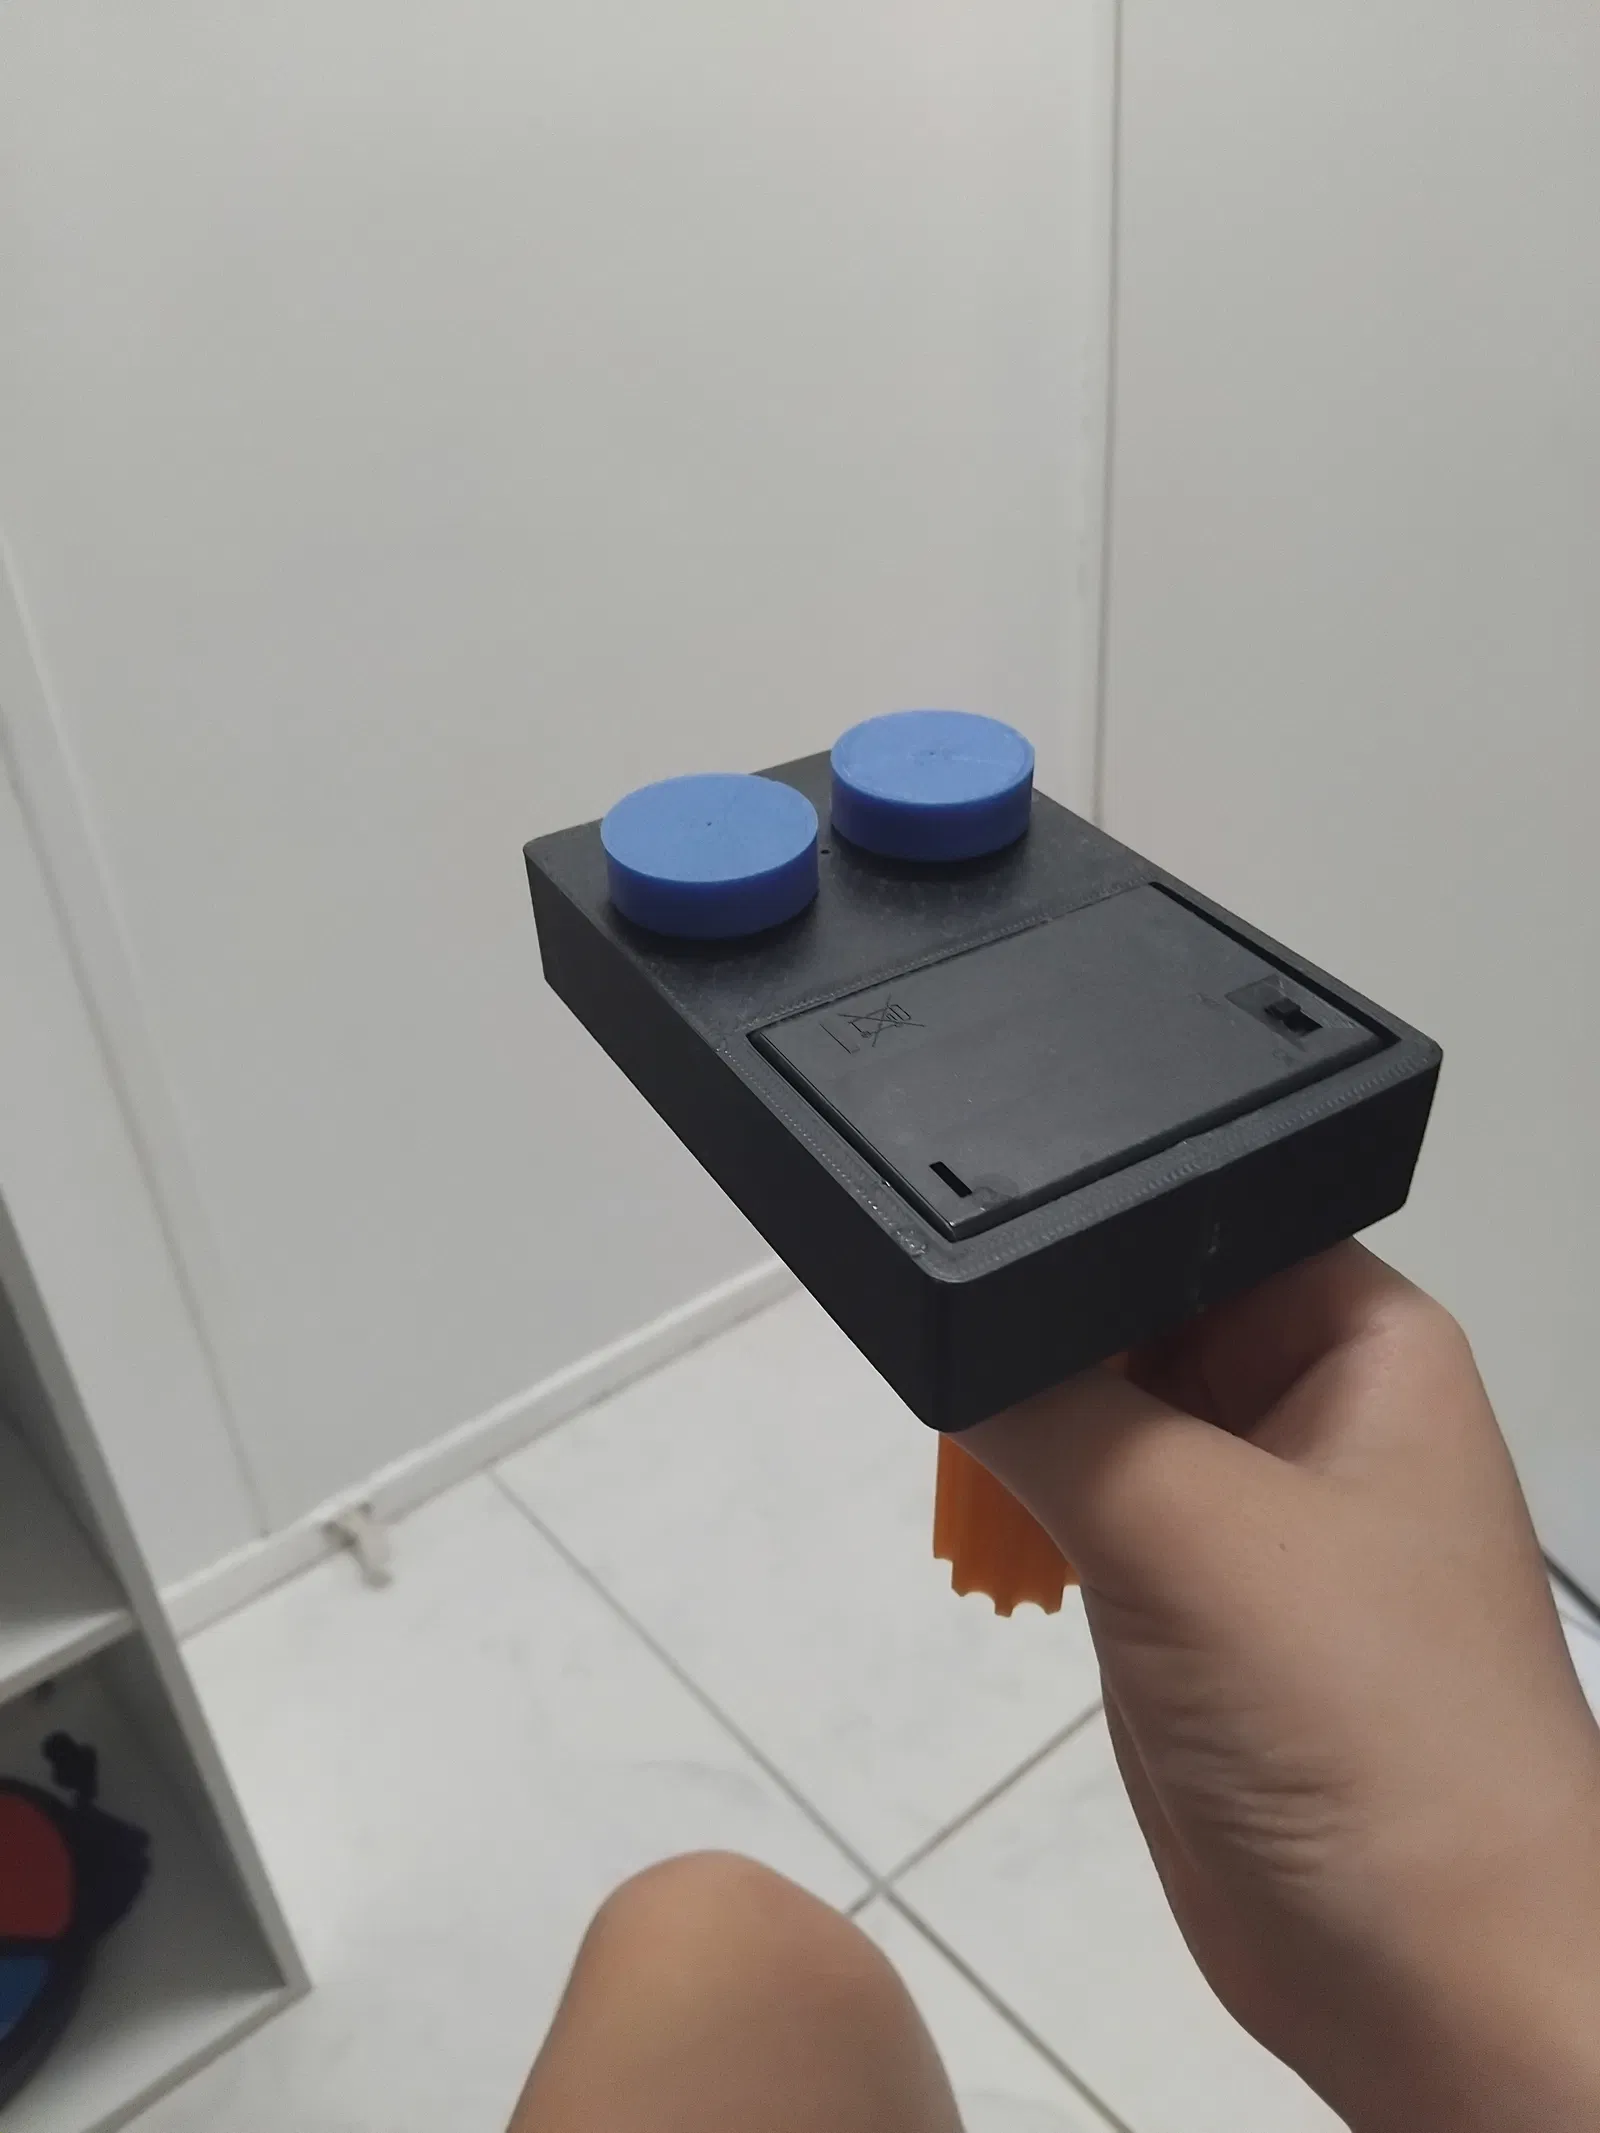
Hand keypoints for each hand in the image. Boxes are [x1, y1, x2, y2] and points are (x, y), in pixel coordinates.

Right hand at [966, 1243, 1599, 2131]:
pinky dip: (1026, 1499)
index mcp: (1360, 1337)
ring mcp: (1245, 1504)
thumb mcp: (1184, 1522)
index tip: (945, 1186)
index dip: (1081, 1199)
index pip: (1200, 1211)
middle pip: (1136, 1305)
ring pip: (1101, 1407)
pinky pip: (1086, 1504)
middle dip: (1035, 1314)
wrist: (1425, 1980)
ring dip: (1022, 1416)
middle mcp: (1307, 1400)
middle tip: (910, 1290)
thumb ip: (1041, 1405)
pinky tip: (965, 1494)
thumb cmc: (1350, 1715)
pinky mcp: (1188, 1596)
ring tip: (924, 1392)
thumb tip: (923, 1317)